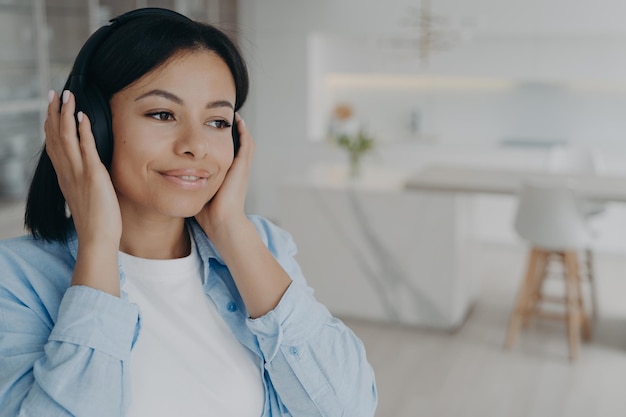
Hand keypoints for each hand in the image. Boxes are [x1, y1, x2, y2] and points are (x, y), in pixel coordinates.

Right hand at [44, 90, 121, 245]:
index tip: (51, 108)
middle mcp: (67, 172)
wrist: (97, 238)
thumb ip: (83, 181)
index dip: (51, 125)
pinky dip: (83, 131)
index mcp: (65, 176)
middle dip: (54, 113)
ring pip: (67, 138)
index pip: (53, 145)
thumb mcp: (85, 196)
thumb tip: (88, 172)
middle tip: (53, 93)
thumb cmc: (96, 221)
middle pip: (55, 136)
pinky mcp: (93, 176)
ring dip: (66, 114)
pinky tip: (83, 116)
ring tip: (67, 96)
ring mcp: (78, 173)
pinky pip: (86, 149)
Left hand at [195, 114, 253, 239]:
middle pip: (235, 143)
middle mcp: (235, 169)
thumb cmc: (207, 213)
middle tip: (220, 115)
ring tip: (231, 114)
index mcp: (225, 174)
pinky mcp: (242, 167)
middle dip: (228, 129)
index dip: (217, 138)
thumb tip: (165, 176)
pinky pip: (246, 144)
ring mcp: (241, 167)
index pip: (222, 151)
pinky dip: (244, 131)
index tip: (207, 127)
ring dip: (238, 127)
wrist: (222, 223)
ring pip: (244, 141)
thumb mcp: (195, 191)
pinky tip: (238, 120)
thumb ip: (185, 182)